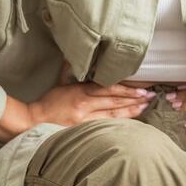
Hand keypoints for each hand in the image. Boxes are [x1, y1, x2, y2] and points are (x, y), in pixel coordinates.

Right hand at [28, 68, 155, 126]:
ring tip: (145, 107)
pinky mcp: (83, 130)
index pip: (109, 88)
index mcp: (80, 92)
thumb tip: (75, 55)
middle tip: (150, 97)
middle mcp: (85, 105)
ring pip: (113, 115)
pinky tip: (130, 121)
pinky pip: (105, 125)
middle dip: (134, 99)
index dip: (127, 89)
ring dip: (131, 111)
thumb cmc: (49, 101)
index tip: (142, 88)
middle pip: (114, 101)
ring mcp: (84, 120)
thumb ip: (71, 70)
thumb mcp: (60, 82)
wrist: (34, 121)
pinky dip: (119, 123)